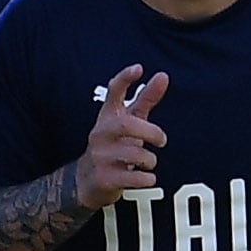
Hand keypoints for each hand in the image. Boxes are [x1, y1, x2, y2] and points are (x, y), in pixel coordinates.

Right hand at [75, 66, 168, 208]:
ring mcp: (99, 156)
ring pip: (134, 154)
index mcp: (108, 117)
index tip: (139, 68)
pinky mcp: (104, 178)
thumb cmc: (114, 145)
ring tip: (149, 162)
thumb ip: (146, 99)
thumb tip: (163, 75)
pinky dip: (147, 179)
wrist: (87, 182)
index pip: (113, 92)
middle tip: (162, 140)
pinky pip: (133, 178)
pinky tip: (146, 178)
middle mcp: (100, 134)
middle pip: (126, 125)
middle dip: (150, 132)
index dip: (124, 79)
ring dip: (150, 159)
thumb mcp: (129, 121)